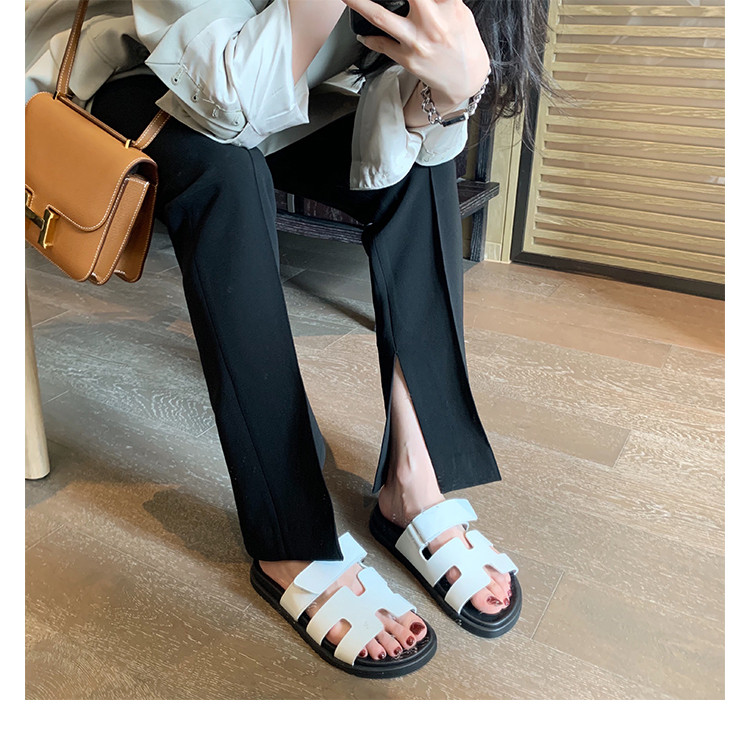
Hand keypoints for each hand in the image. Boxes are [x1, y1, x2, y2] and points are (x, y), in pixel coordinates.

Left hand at [343, 0, 489, 107]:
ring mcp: (417, 41)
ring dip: (358, 3)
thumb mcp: (460, 12)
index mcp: (449, 6)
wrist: (466, 79)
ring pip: (380, 17)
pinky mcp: (407, 58)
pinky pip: (381, 44)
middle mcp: (432, 22)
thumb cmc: (463, 42)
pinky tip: (362, 33)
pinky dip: (368, 37)